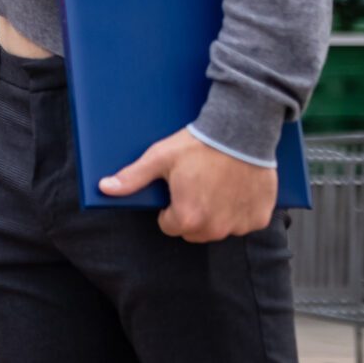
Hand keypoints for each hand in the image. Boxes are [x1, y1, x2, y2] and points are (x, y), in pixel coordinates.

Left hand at [101, 128, 278, 241]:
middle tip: (195, 184)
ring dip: (215, 214)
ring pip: (219, 228)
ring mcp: (239, 225)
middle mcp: (215, 228)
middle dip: (191, 213)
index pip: (169, 226)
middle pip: (194, 231)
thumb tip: (104, 188)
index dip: (169, 208)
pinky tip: (234, 187)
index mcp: (188, 218)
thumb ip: (132, 178)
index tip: (176, 189)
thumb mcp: (159, 158)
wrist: (242, 131)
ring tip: (215, 183)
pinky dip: (238, 210)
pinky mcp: (258, 218)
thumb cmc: (199, 144)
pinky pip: (243, 222)